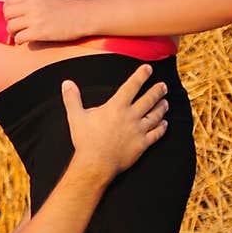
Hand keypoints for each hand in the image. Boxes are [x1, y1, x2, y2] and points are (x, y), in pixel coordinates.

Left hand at [3, 0, 82, 43]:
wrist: (83, 16)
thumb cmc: (65, 8)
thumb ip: (29, 1)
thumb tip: (11, 12)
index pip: (8, 0)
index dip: (8, 10)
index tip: (14, 16)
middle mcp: (32, 4)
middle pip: (7, 14)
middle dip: (9, 21)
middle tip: (17, 26)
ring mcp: (35, 18)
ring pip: (10, 26)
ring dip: (13, 33)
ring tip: (21, 34)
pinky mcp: (39, 32)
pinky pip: (19, 38)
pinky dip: (20, 41)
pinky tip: (25, 40)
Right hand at [62, 64, 168, 181]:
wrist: (96, 164)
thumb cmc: (85, 140)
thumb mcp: (76, 116)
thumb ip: (72, 98)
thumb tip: (66, 83)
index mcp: (116, 107)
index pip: (132, 86)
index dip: (141, 75)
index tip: (148, 68)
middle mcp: (131, 116)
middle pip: (149, 99)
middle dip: (157, 91)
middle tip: (163, 86)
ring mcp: (138, 131)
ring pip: (155, 116)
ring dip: (161, 108)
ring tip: (166, 102)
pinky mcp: (142, 144)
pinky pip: (156, 134)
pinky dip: (162, 128)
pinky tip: (165, 124)